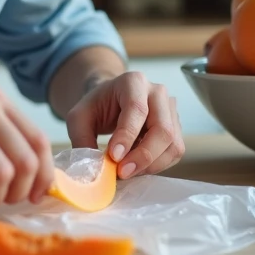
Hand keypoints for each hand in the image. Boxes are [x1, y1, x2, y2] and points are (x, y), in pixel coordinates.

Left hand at [64, 72, 184, 178]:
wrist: (111, 101)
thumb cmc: (96, 107)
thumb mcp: (78, 118)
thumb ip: (82, 140)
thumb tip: (95, 168)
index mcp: (133, 82)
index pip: (137, 109)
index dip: (127, 135)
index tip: (114, 156)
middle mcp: (158, 93)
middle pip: (162, 129)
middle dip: (143, 156)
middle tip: (122, 172)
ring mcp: (171, 110)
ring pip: (172, 144)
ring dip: (151, 164)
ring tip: (127, 170)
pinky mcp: (176, 127)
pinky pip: (174, 152)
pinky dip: (157, 165)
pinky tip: (138, 165)